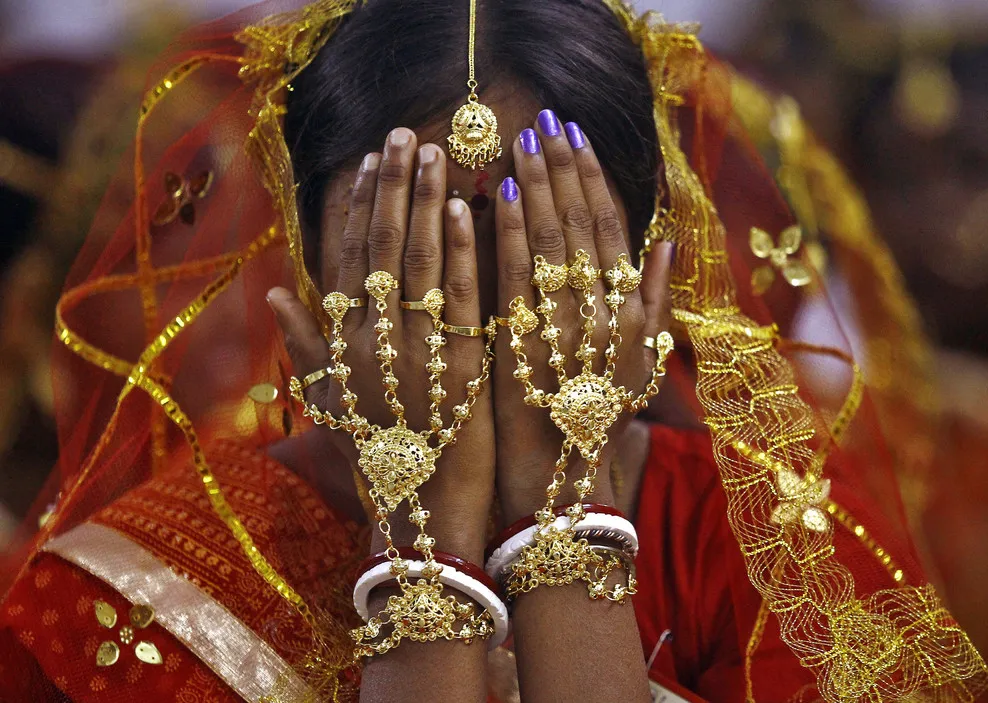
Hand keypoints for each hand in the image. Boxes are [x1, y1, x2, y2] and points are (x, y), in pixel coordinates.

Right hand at [269, 129, 495, 562]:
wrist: (422, 519)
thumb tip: (273, 293)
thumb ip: (306, 347)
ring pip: (420, 262)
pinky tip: (467, 208)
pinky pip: (461, 299)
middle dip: (393, 187)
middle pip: (382, 248)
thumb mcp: (331, 405)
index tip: (370, 162)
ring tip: (436, 154)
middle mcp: (373, 341)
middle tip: (405, 134)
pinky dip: (463, 251)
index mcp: (342, 347)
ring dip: (426, 203)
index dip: (358, 206)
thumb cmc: (377, 463)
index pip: (346, 260)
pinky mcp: (463, 366)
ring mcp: (416, 351)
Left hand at [493, 112, 671, 523]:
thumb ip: (655, 302)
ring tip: (520, 142)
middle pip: (581, 225)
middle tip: (546, 122)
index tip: (576, 139)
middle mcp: (601, 314)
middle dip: (563, 169)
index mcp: (630, 314)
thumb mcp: (642, 365)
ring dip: (535, 187)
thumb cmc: (599, 426)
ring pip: (549, 241)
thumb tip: (668, 242)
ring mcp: (562, 327)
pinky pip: (514, 276)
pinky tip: (491, 195)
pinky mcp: (522, 344)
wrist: (563, 486)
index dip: (594, 180)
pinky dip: (506, 232)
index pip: (612, 231)